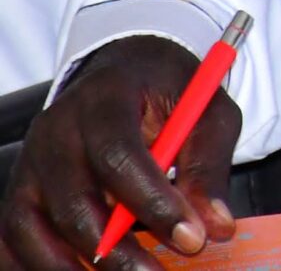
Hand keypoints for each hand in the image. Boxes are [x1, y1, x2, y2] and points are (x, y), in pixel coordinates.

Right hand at [0, 35, 240, 270]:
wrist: (127, 73)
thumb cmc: (169, 93)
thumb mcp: (206, 112)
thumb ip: (209, 167)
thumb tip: (216, 226)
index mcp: (105, 98)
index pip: (118, 154)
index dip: (152, 202)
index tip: (191, 239)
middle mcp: (57, 130)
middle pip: (72, 201)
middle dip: (117, 251)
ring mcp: (31, 163)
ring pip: (30, 228)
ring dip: (72, 267)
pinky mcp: (20, 192)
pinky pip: (13, 239)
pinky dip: (39, 266)